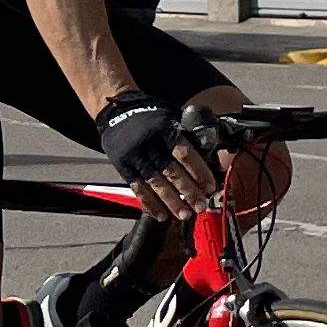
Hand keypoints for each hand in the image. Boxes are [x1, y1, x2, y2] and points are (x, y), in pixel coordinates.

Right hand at [95, 88, 217, 215]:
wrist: (117, 111)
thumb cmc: (150, 116)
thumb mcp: (170, 117)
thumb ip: (186, 135)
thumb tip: (209, 158)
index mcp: (164, 128)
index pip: (185, 154)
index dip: (199, 172)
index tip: (210, 187)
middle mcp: (148, 143)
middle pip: (171, 172)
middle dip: (188, 192)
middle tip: (201, 206)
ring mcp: (134, 155)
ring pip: (155, 183)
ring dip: (171, 202)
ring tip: (184, 215)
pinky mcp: (122, 166)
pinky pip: (137, 188)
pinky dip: (149, 204)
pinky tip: (160, 215)